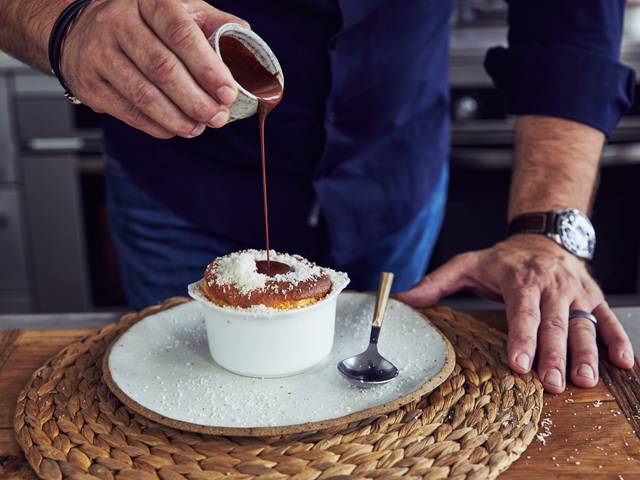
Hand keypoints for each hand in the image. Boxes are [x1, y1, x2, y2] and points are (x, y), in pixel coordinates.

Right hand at [59, 0, 248, 138]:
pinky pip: (129, 112)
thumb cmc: (143, 24)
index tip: (228, 92)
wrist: (81, 31)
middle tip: (218, 117)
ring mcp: (98, 53)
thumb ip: (211, 23)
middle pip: (163, 69)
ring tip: (199, 127)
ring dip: (179, 118)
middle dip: (197, 100)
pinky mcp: (89, 83)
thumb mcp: (177, 11)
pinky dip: (158, 126)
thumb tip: (245, 36)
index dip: (207, 67)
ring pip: (145, 95)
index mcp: (148, 1)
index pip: (180, 33)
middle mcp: (118, 22)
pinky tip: (176, 128)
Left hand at [396, 234, 634, 392]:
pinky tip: (622, 362)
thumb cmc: (503, 259)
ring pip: (584, 325)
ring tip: (585, 381)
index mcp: (520, 280)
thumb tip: (402, 299)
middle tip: (553, 385)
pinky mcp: (593, 297)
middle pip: (555, 324)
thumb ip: (436, 283)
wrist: (544, 236)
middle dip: (554, 356)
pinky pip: (606, 319)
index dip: (522, 338)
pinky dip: (617, 339)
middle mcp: (552, 287)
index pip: (522, 312)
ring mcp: (576, 293)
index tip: (519, 364)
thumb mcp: (467, 264)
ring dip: (586, 354)